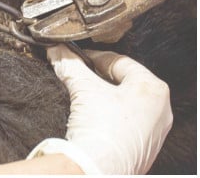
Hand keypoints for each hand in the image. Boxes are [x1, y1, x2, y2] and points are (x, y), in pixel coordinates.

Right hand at [33, 45, 172, 173]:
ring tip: (82, 96)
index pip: (120, 62)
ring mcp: (153, 132)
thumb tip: (58, 52)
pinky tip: (91, 118)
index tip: (76, 57)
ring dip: (102, 96)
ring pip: (123, 102)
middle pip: (123, 82)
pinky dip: (107, 116)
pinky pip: (124, 122)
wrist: (96, 169)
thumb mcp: (82, 88)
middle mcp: (160, 110)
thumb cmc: (101, 129)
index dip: (93, 57)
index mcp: (154, 90)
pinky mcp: (141, 148)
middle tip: (78, 74)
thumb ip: (70, 64)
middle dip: (98, 77)